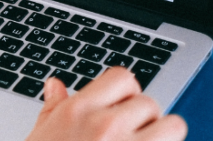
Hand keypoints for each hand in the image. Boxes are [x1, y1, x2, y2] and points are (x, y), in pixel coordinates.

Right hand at [26, 67, 186, 140]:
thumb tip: (56, 86)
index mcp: (77, 112)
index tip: (121, 106)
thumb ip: (52, 110)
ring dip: (164, 136)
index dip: (125, 92)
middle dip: (143, 119)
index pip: (122, 78)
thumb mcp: (40, 138)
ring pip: (173, 126)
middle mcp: (105, 126)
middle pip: (149, 102)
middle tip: (129, 136)